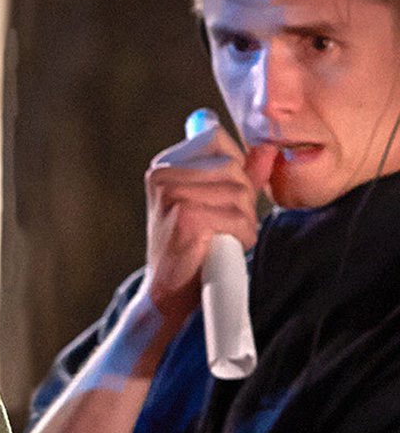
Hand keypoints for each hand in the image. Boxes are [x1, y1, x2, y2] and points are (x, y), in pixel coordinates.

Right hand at [141, 109, 262, 320]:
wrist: (167, 292)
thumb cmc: (192, 248)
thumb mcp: (215, 203)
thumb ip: (242, 174)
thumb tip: (268, 149)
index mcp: (164, 167)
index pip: (217, 140)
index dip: (234, 168)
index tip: (220, 197)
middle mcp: (163, 176)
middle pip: (233, 168)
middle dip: (241, 198)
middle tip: (220, 225)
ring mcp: (172, 195)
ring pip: (240, 194)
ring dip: (243, 220)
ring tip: (220, 238)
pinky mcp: (187, 218)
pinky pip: (238, 218)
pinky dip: (241, 236)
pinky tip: (221, 248)